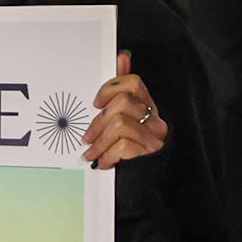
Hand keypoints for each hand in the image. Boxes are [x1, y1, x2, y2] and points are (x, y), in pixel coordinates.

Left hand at [83, 51, 167, 170]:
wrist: (150, 183)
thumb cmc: (136, 149)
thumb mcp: (129, 120)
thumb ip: (123, 90)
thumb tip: (122, 57)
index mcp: (148, 107)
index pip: (134, 83)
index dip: (111, 89)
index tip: (96, 103)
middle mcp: (154, 120)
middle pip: (123, 103)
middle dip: (98, 121)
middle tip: (87, 137)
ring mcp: (153, 138)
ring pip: (120, 124)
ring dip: (99, 141)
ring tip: (91, 153)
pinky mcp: (148, 155)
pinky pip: (124, 146)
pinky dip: (108, 155)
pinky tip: (103, 162)